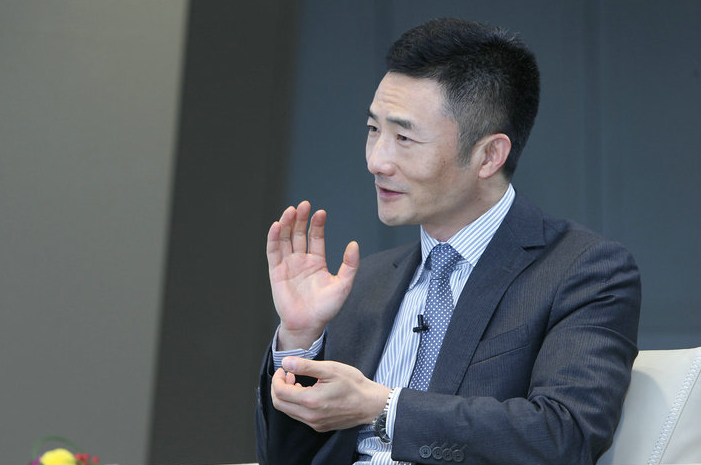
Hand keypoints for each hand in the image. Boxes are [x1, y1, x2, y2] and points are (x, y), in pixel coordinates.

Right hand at [267, 201, 359, 349]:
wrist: (308, 325)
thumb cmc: (326, 308)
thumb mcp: (343, 285)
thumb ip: (350, 265)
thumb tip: (354, 245)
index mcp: (316, 261)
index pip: (315, 236)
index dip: (317, 224)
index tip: (321, 212)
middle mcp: (301, 260)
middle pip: (298, 233)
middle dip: (300, 219)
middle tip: (303, 205)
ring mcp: (287, 265)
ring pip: (285, 239)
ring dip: (286, 224)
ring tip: (290, 211)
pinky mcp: (276, 272)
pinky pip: (273, 252)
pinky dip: (273, 238)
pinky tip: (276, 226)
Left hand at [271, 356, 391, 431]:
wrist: (370, 403)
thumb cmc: (354, 385)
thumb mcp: (329, 368)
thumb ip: (305, 366)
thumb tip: (286, 362)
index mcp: (310, 401)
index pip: (280, 392)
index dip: (277, 378)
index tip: (284, 369)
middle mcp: (310, 416)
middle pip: (279, 404)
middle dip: (279, 387)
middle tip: (287, 374)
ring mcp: (315, 423)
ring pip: (288, 411)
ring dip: (287, 395)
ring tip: (297, 381)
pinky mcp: (320, 426)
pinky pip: (299, 416)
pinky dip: (296, 403)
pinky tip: (307, 392)